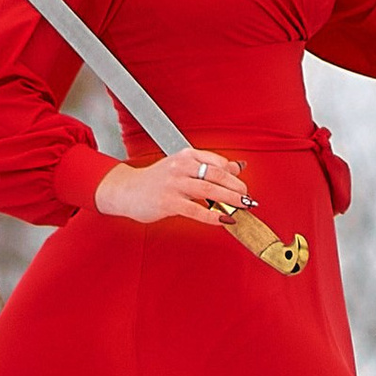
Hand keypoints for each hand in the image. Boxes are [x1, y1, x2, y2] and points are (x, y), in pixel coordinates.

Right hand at [95, 149, 253, 226]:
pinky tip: (223, 220)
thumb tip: (239, 166)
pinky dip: (212, 216)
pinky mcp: (168, 202)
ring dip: (229, 200)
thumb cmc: (156, 180)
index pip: (217, 162)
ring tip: (241, 208)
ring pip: (209, 191)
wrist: (127, 190)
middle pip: (217, 175)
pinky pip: (196, 210)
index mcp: (186, 155)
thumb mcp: (182, 167)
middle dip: (236, 188)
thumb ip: (209, 166)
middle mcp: (181, 166)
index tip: (243, 187)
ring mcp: (174, 184)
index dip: (234, 176)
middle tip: (248, 198)